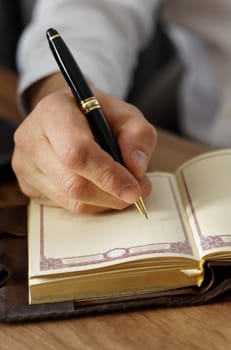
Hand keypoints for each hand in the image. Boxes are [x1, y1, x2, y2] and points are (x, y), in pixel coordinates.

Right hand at [12, 73, 156, 212]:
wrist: (66, 116)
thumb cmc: (97, 114)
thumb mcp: (125, 114)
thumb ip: (138, 136)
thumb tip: (137, 169)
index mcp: (53, 112)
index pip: (77, 153)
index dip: (108, 176)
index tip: (135, 190)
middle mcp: (31, 139)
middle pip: (73, 184)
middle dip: (110, 194)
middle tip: (136, 193)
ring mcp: (24, 165)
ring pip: (70, 200)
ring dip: (104, 201)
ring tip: (122, 189)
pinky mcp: (27, 185)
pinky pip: (64, 206)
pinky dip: (91, 204)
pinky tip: (101, 189)